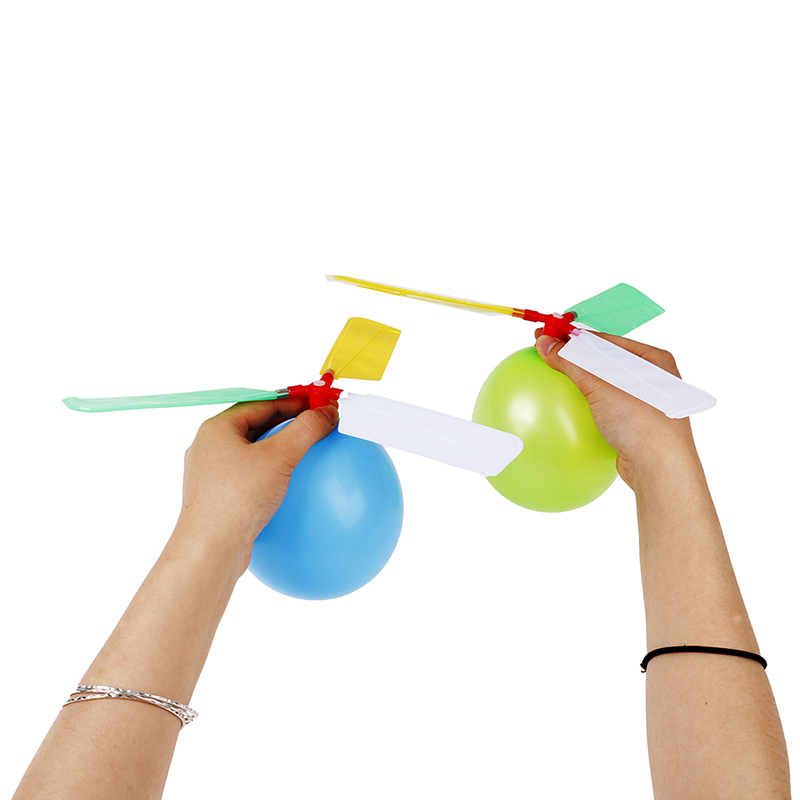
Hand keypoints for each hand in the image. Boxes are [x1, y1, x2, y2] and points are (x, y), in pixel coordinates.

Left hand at [178, 398, 338, 567]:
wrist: (209, 550)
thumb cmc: (237, 498)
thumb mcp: (279, 457)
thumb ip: (306, 430)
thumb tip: (327, 412)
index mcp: (217, 429)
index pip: (261, 403)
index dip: (293, 400)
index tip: (319, 403)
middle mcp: (211, 448)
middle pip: (256, 426)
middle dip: (289, 424)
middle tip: (317, 424)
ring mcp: (213, 475)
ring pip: (254, 454)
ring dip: (282, 451)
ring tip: (310, 452)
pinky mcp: (221, 499)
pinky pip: (252, 479)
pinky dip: (274, 477)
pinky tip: (295, 487)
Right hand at [534, 331, 696, 487]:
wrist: (660, 469)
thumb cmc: (640, 420)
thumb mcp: (601, 384)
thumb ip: (572, 361)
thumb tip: (544, 343)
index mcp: (652, 359)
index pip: (605, 340)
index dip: (574, 337)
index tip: (547, 336)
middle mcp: (652, 378)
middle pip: (604, 360)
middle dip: (575, 357)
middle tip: (545, 354)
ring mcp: (645, 402)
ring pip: (605, 384)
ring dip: (580, 381)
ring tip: (553, 377)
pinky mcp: (636, 424)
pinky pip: (606, 406)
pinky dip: (587, 404)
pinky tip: (568, 409)